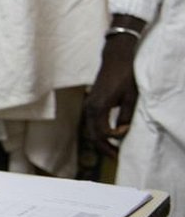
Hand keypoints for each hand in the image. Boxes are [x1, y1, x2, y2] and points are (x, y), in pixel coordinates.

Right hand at [84, 33, 139, 157]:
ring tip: (112, 149)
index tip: (126, 132)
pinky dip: (98, 132)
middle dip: (104, 147)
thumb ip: (124, 115)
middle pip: (93, 135)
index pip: (103, 132)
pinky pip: (91, 123)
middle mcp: (90, 108)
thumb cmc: (124, 76)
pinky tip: (108, 135)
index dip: (116, 136)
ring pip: (90, 130)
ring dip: (101, 141)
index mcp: (99, 107)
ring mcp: (88, 105)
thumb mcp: (130, 97)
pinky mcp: (90, 103)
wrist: (114, 59)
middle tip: (116, 157)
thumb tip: (122, 131)